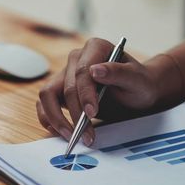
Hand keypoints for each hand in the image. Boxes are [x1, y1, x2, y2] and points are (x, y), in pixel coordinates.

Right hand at [36, 38, 161, 144]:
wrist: (138, 93)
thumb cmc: (139, 84)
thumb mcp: (137, 79)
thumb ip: (118, 72)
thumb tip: (95, 70)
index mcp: (95, 48)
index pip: (82, 71)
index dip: (85, 94)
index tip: (92, 113)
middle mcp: (76, 59)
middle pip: (66, 86)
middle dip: (75, 113)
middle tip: (87, 135)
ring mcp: (66, 74)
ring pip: (47, 95)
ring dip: (56, 118)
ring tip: (72, 137)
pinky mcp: (60, 91)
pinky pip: (45, 104)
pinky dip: (49, 119)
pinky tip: (62, 132)